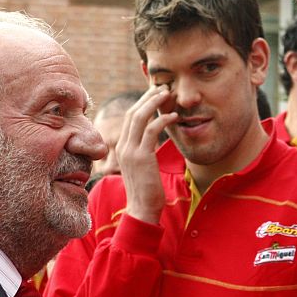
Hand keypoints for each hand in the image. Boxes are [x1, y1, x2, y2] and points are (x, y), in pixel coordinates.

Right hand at [116, 86, 177, 224]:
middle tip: (162, 87)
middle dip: (148, 97)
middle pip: (133, 112)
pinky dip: (162, 120)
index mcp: (122, 147)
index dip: (142, 102)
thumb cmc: (146, 190)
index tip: (155, 94)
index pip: (130, 117)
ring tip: (168, 94)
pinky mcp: (141, 157)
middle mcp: (123, 146)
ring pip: (140, 117)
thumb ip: (144, 151)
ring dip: (154, 103)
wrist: (141, 209)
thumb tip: (152, 141)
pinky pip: (151, 131)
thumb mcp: (142, 167)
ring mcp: (130, 151)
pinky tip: (174, 116)